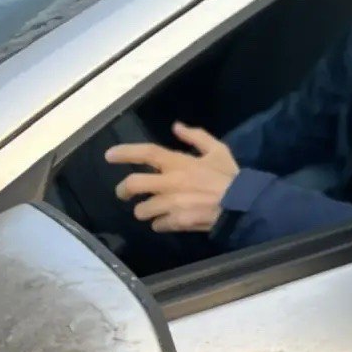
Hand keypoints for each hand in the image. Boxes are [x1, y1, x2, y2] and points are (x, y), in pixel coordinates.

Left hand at [105, 123, 239, 233]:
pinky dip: (160, 223)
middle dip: (123, 190)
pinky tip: (167, 221)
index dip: (126, 153)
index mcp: (179, 163)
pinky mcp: (176, 223)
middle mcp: (170, 183)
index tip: (109, 156)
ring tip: (150, 210)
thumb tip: (176, 127)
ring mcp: (171, 205)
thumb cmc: (229, 175)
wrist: (241, 204)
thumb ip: (196, 137)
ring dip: (144, 210)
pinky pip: (158, 225)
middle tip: (124, 193)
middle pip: (133, 185)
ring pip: (142, 210)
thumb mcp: (218, 149)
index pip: (147, 154)